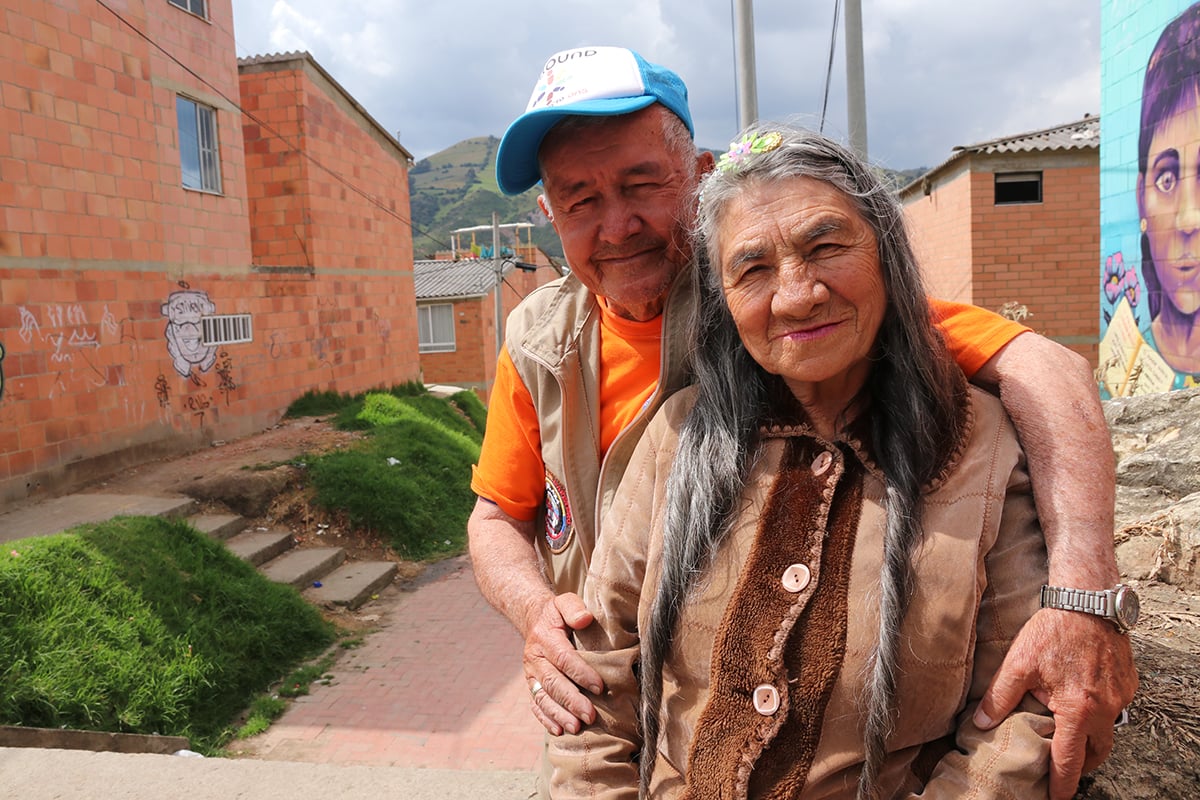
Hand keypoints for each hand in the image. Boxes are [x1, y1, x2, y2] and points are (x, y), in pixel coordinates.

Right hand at [523, 592, 604, 735]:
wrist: (534, 620)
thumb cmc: (557, 613)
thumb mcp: (564, 602)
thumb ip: (574, 608)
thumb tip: (585, 619)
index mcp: (545, 638)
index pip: (563, 658)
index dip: (581, 673)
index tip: (600, 686)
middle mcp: (534, 658)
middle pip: (552, 683)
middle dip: (571, 701)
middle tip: (590, 716)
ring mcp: (530, 674)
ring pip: (543, 697)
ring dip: (559, 714)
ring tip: (576, 728)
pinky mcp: (531, 685)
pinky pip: (535, 704)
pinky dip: (546, 719)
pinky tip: (559, 730)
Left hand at [974, 609, 1136, 799]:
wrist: (1088, 601)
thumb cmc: (1053, 630)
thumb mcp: (1018, 663)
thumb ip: (999, 696)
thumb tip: (981, 723)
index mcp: (1078, 710)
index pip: (1069, 760)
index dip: (1061, 784)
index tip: (1055, 799)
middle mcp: (1105, 709)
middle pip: (1095, 753)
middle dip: (1079, 766)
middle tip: (1061, 771)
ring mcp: (1120, 697)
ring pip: (1108, 734)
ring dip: (1091, 743)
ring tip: (1070, 744)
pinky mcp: (1127, 684)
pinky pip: (1115, 711)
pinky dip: (1099, 717)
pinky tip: (1082, 708)